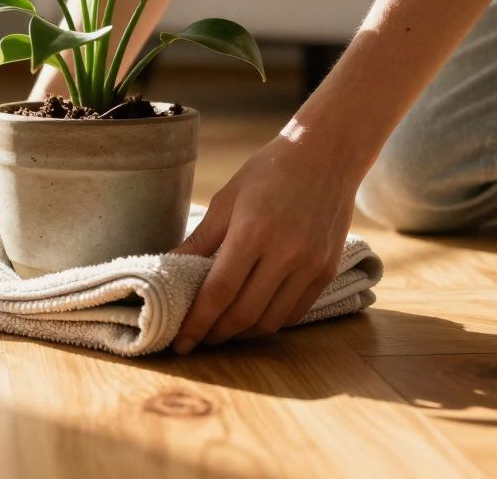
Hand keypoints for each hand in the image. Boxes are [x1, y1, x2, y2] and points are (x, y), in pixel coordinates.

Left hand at [171, 132, 360, 352]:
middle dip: (215, 334)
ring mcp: (311, 265)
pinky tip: (253, 318)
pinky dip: (270, 322)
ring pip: (271, 321)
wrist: (328, 155)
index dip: (196, 323)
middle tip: (196, 340)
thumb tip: (169, 271)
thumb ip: (200, 241)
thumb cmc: (269, 171)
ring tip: (221, 332)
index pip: (218, 293)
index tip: (180, 342)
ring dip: (242, 334)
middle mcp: (285, 253)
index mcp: (253, 232)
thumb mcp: (226, 200)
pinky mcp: (327, 271)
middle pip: (243, 314)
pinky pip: (295, 312)